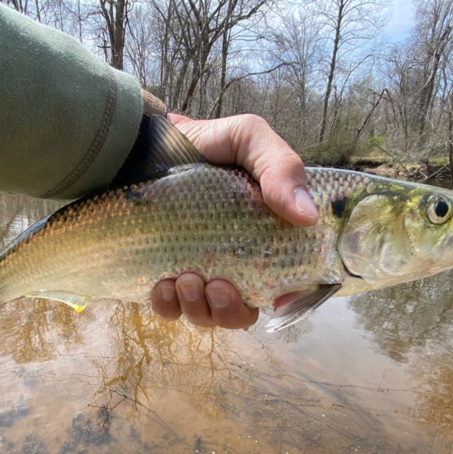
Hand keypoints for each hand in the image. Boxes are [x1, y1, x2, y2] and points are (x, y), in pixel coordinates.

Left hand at [152, 113, 317, 329]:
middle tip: (217, 285)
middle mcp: (232, 260)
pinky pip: (168, 309)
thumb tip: (308, 216)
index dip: (288, 299)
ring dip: (199, 310)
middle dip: (231, 310)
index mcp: (264, 236)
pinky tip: (163, 286)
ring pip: (206, 315)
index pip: (286, 281)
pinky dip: (168, 306)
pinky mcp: (161, 273)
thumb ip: (281, 167)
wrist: (144, 141)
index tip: (277, 300)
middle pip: (243, 311)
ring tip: (185, 280)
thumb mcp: (249, 138)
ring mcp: (196, 269)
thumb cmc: (204, 141)